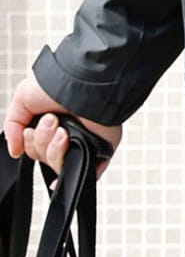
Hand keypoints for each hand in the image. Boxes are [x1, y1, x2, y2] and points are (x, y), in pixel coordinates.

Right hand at [3, 74, 121, 177]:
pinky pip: (86, 171)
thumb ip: (12, 126)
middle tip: (51, 121)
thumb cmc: (58, 84)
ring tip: (63, 131)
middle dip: (42, 141)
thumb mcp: (22, 100)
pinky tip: (63, 172)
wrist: (84, 82)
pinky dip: (74, 174)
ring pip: (59, 164)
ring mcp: (82, 143)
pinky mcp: (99, 149)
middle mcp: (66, 135)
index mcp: (50, 125)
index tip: (30, 130)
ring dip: (55, 149)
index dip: (30, 143)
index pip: (33, 148)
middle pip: (43, 156)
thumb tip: (15, 151)